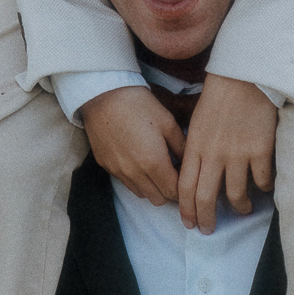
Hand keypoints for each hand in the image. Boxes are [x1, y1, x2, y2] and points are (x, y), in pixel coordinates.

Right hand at [82, 83, 186, 204]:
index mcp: (154, 163)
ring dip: (153, 187)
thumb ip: (182, 147)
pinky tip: (138, 161)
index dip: (184, 188)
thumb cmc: (138, 105)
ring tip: (157, 168)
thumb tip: (190, 163)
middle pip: (158, 199)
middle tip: (174, 173)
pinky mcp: (106, 166)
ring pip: (142, 194)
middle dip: (169, 191)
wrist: (103, 94)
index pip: (174, 192)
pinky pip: (126, 183)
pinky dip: (136, 179)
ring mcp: (118, 172)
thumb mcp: (168, 122)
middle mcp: (135, 173)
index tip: (187, 176)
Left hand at [178, 71, 276, 231]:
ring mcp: (238, 154)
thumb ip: (196, 148)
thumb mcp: (197, 122)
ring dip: (239, 207)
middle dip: (206, 219)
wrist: (245, 76)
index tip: (189, 222)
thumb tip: (197, 172)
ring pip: (235, 195)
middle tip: (209, 229)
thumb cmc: (219, 95)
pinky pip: (261, 181)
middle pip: (206, 197)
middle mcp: (214, 154)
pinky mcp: (260, 150)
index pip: (185, 187)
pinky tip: (264, 188)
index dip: (186, 209)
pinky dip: (263, 189)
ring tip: (243, 209)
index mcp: (195, 146)